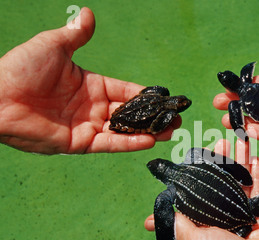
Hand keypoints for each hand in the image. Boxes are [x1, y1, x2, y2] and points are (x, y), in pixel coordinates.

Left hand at [0, 7, 179, 153]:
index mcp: (90, 84)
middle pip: (129, 113)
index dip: (145, 95)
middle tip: (175, 119)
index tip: (165, 97)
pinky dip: (128, 143)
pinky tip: (148, 140)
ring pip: (124, 131)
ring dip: (147, 132)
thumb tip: (89, 13)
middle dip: (153, 117)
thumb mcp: (53, 45)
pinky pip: (109, 143)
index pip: (125, 90)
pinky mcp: (78, 143)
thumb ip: (76, 34)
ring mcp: (86, 126)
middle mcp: (92, 107)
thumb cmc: (21, 68)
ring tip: (170, 131)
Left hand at [145, 139, 258, 239]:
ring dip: (238, 161)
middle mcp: (219, 218)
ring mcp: (240, 215)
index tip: (192, 155)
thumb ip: (179, 225)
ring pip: (238, 182)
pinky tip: (255, 157)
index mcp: (201, 226)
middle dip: (218, 161)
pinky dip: (257, 174)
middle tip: (218, 140)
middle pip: (218, 183)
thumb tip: (156, 215)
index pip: (194, 194)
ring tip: (238, 139)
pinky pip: (258, 190)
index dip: (194, 175)